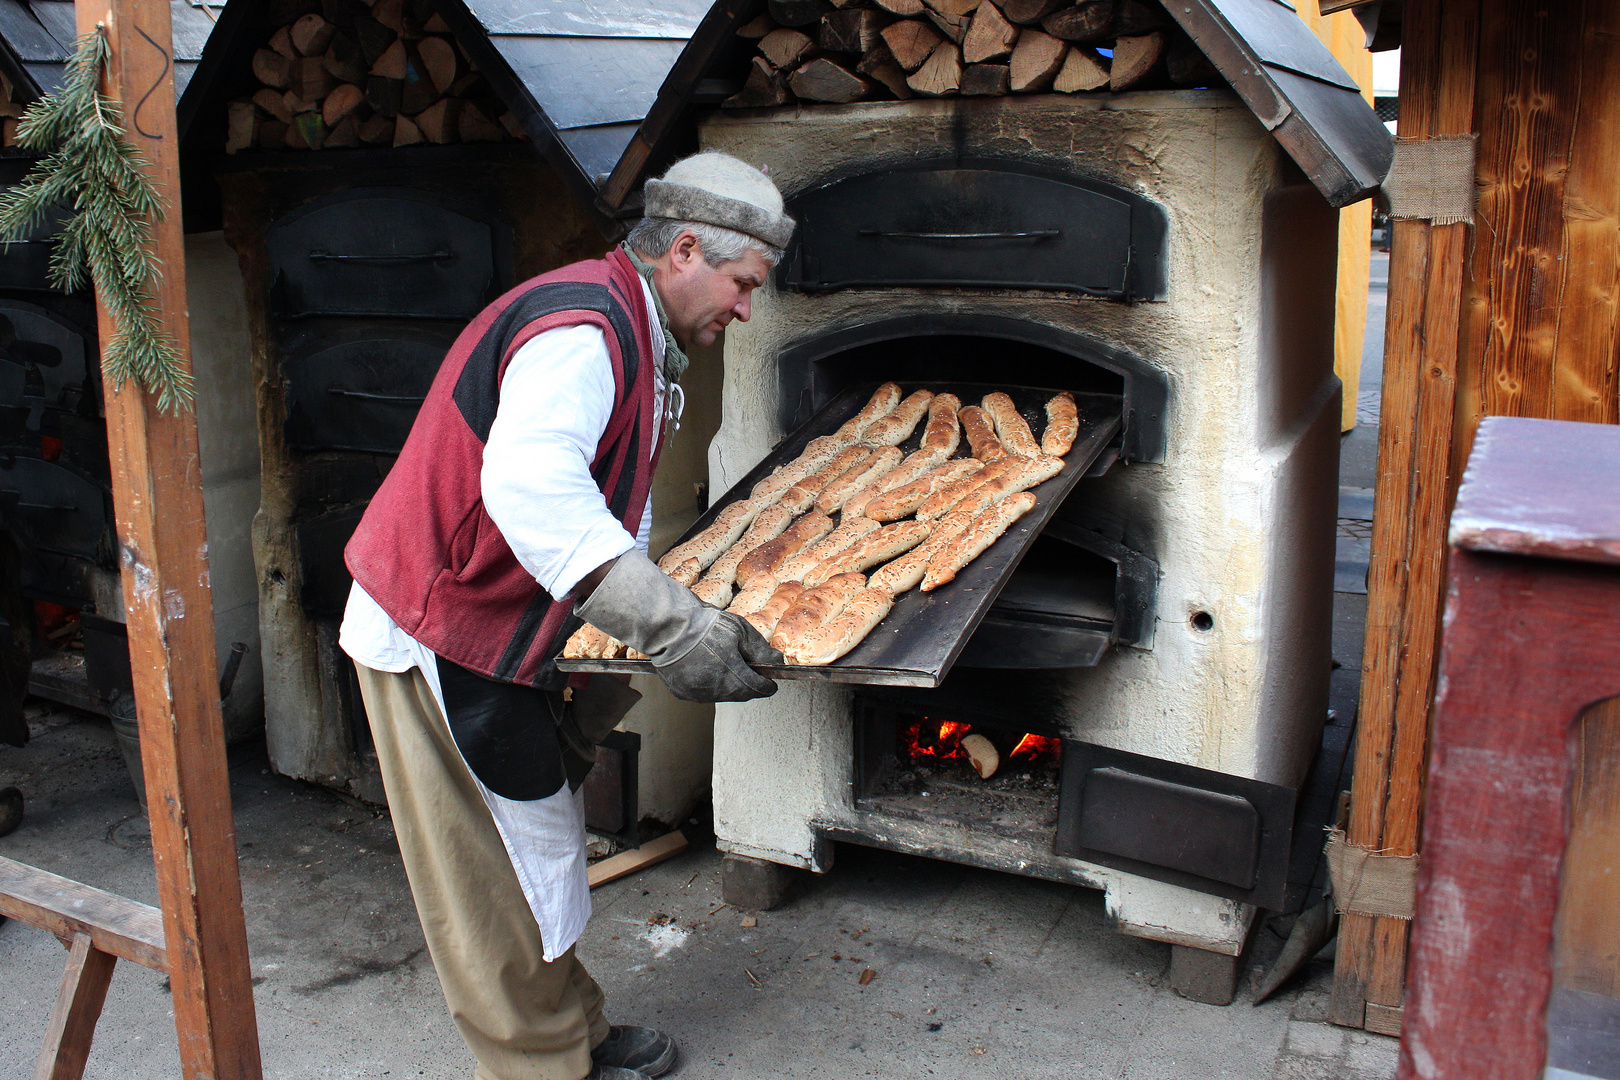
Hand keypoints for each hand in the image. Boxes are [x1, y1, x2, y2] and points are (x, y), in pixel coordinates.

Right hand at [655, 610, 780, 701]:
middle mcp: (716, 691)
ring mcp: (697, 694)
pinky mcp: (682, 693)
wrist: (668, 627)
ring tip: (723, 664)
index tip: (770, 682)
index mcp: (733, 677)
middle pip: (740, 694)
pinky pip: (702, 693)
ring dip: (727, 684)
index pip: (759, 690)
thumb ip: (761, 651)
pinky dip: (708, 684)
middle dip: (747, 684)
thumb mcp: (740, 631)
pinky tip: (705, 667)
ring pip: (721, 695)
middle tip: (747, 670)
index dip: (767, 685)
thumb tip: (777, 662)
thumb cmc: (704, 626)